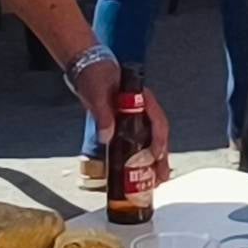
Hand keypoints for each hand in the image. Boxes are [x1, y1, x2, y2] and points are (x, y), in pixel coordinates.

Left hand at [66, 54, 163, 177]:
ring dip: (152, 161)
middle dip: (161, 159)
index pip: (158, 123)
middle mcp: (143, 111)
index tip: (157, 157)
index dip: (159, 142)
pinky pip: (136, 142)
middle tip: (162, 178)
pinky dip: (138, 157)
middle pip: (158, 137)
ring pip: (149, 141)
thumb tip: (106, 136)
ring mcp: (134, 117)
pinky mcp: (124, 123)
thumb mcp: (98, 93)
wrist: (86, 67)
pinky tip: (135, 170)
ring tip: (154, 180)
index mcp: (143, 100)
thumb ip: (103, 114)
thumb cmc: (95, 75)